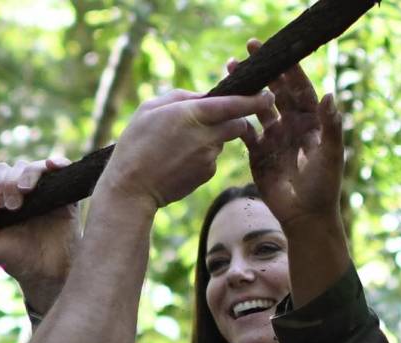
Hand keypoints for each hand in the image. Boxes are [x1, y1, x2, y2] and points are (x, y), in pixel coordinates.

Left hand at [0, 158, 79, 311]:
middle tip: (13, 206)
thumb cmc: (15, 258)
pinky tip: (53, 166)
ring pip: (36, 167)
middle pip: (17, 167)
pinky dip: (58, 163)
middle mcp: (26, 191)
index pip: (0, 174)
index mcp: (5, 197)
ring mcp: (47, 192)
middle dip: (10, 182)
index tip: (0, 205)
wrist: (44, 274)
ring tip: (26, 191)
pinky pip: (63, 171)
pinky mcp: (66, 196)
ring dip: (29, 174)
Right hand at [100, 87, 275, 212]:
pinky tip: (178, 160)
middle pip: (238, 123)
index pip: (237, 104)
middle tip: (217, 117)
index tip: (268, 94)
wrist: (131, 189)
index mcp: (193, 114)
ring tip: (179, 144)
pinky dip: (201, 155)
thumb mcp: (150, 109)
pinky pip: (212, 157)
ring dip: (211, 137)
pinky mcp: (207, 174)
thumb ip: (181, 97)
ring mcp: (209, 158)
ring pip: (223, 140)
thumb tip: (205, 96)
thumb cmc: (134, 145)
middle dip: (235, 118)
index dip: (256, 99)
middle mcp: (207, 136)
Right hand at [240, 39, 343, 231]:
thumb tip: (329, 95)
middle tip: (247, 52)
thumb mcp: (331, 156)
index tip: (276, 51)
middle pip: (276, 93)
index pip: (299, 89)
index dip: (289, 69)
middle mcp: (291, 126)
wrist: (304, 217)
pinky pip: (245, 133)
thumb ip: (331, 127)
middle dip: (263, 72)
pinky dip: (236, 121)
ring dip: (246, 92)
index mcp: (311, 122)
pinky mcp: (258, 154)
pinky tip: (225, 108)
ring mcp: (273, 139)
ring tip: (231, 74)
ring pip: (257, 108)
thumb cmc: (323, 188)